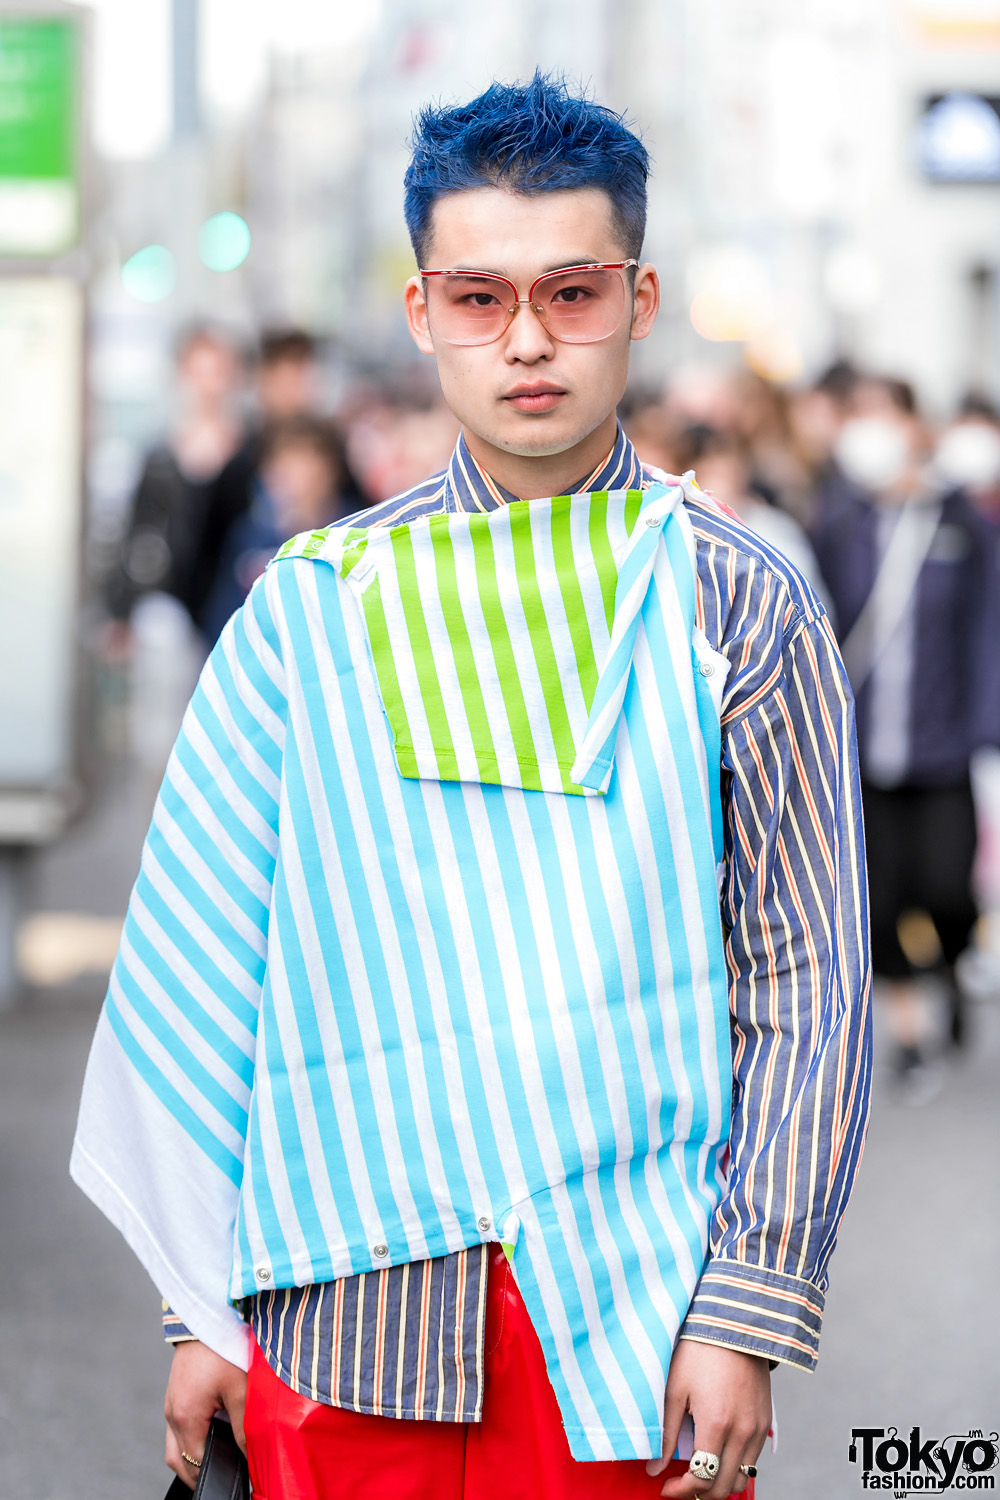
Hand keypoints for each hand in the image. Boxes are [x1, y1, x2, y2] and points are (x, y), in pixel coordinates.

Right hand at [164, 1341, 246, 1490]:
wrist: (206, 1316)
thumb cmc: (223, 1348)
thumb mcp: (240, 1389)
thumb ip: (243, 1427)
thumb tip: (249, 1456)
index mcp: (186, 1416)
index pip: (196, 1463)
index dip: (216, 1474)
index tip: (236, 1478)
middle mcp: (171, 1413)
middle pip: (179, 1460)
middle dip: (199, 1474)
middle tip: (225, 1476)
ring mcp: (170, 1404)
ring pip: (175, 1446)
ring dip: (192, 1457)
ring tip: (218, 1460)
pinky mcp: (174, 1394)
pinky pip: (176, 1428)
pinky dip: (190, 1438)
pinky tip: (211, 1434)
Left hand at [645, 1340, 770, 1497]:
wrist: (733, 1325)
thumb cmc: (698, 1352)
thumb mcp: (675, 1390)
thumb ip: (666, 1434)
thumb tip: (655, 1469)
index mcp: (717, 1424)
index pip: (702, 1479)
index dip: (681, 1491)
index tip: (665, 1488)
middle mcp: (742, 1432)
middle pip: (724, 1487)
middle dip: (698, 1494)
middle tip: (679, 1486)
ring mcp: (758, 1429)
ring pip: (742, 1478)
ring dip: (719, 1484)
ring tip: (697, 1474)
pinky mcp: (765, 1422)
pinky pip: (752, 1460)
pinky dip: (734, 1468)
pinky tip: (716, 1456)